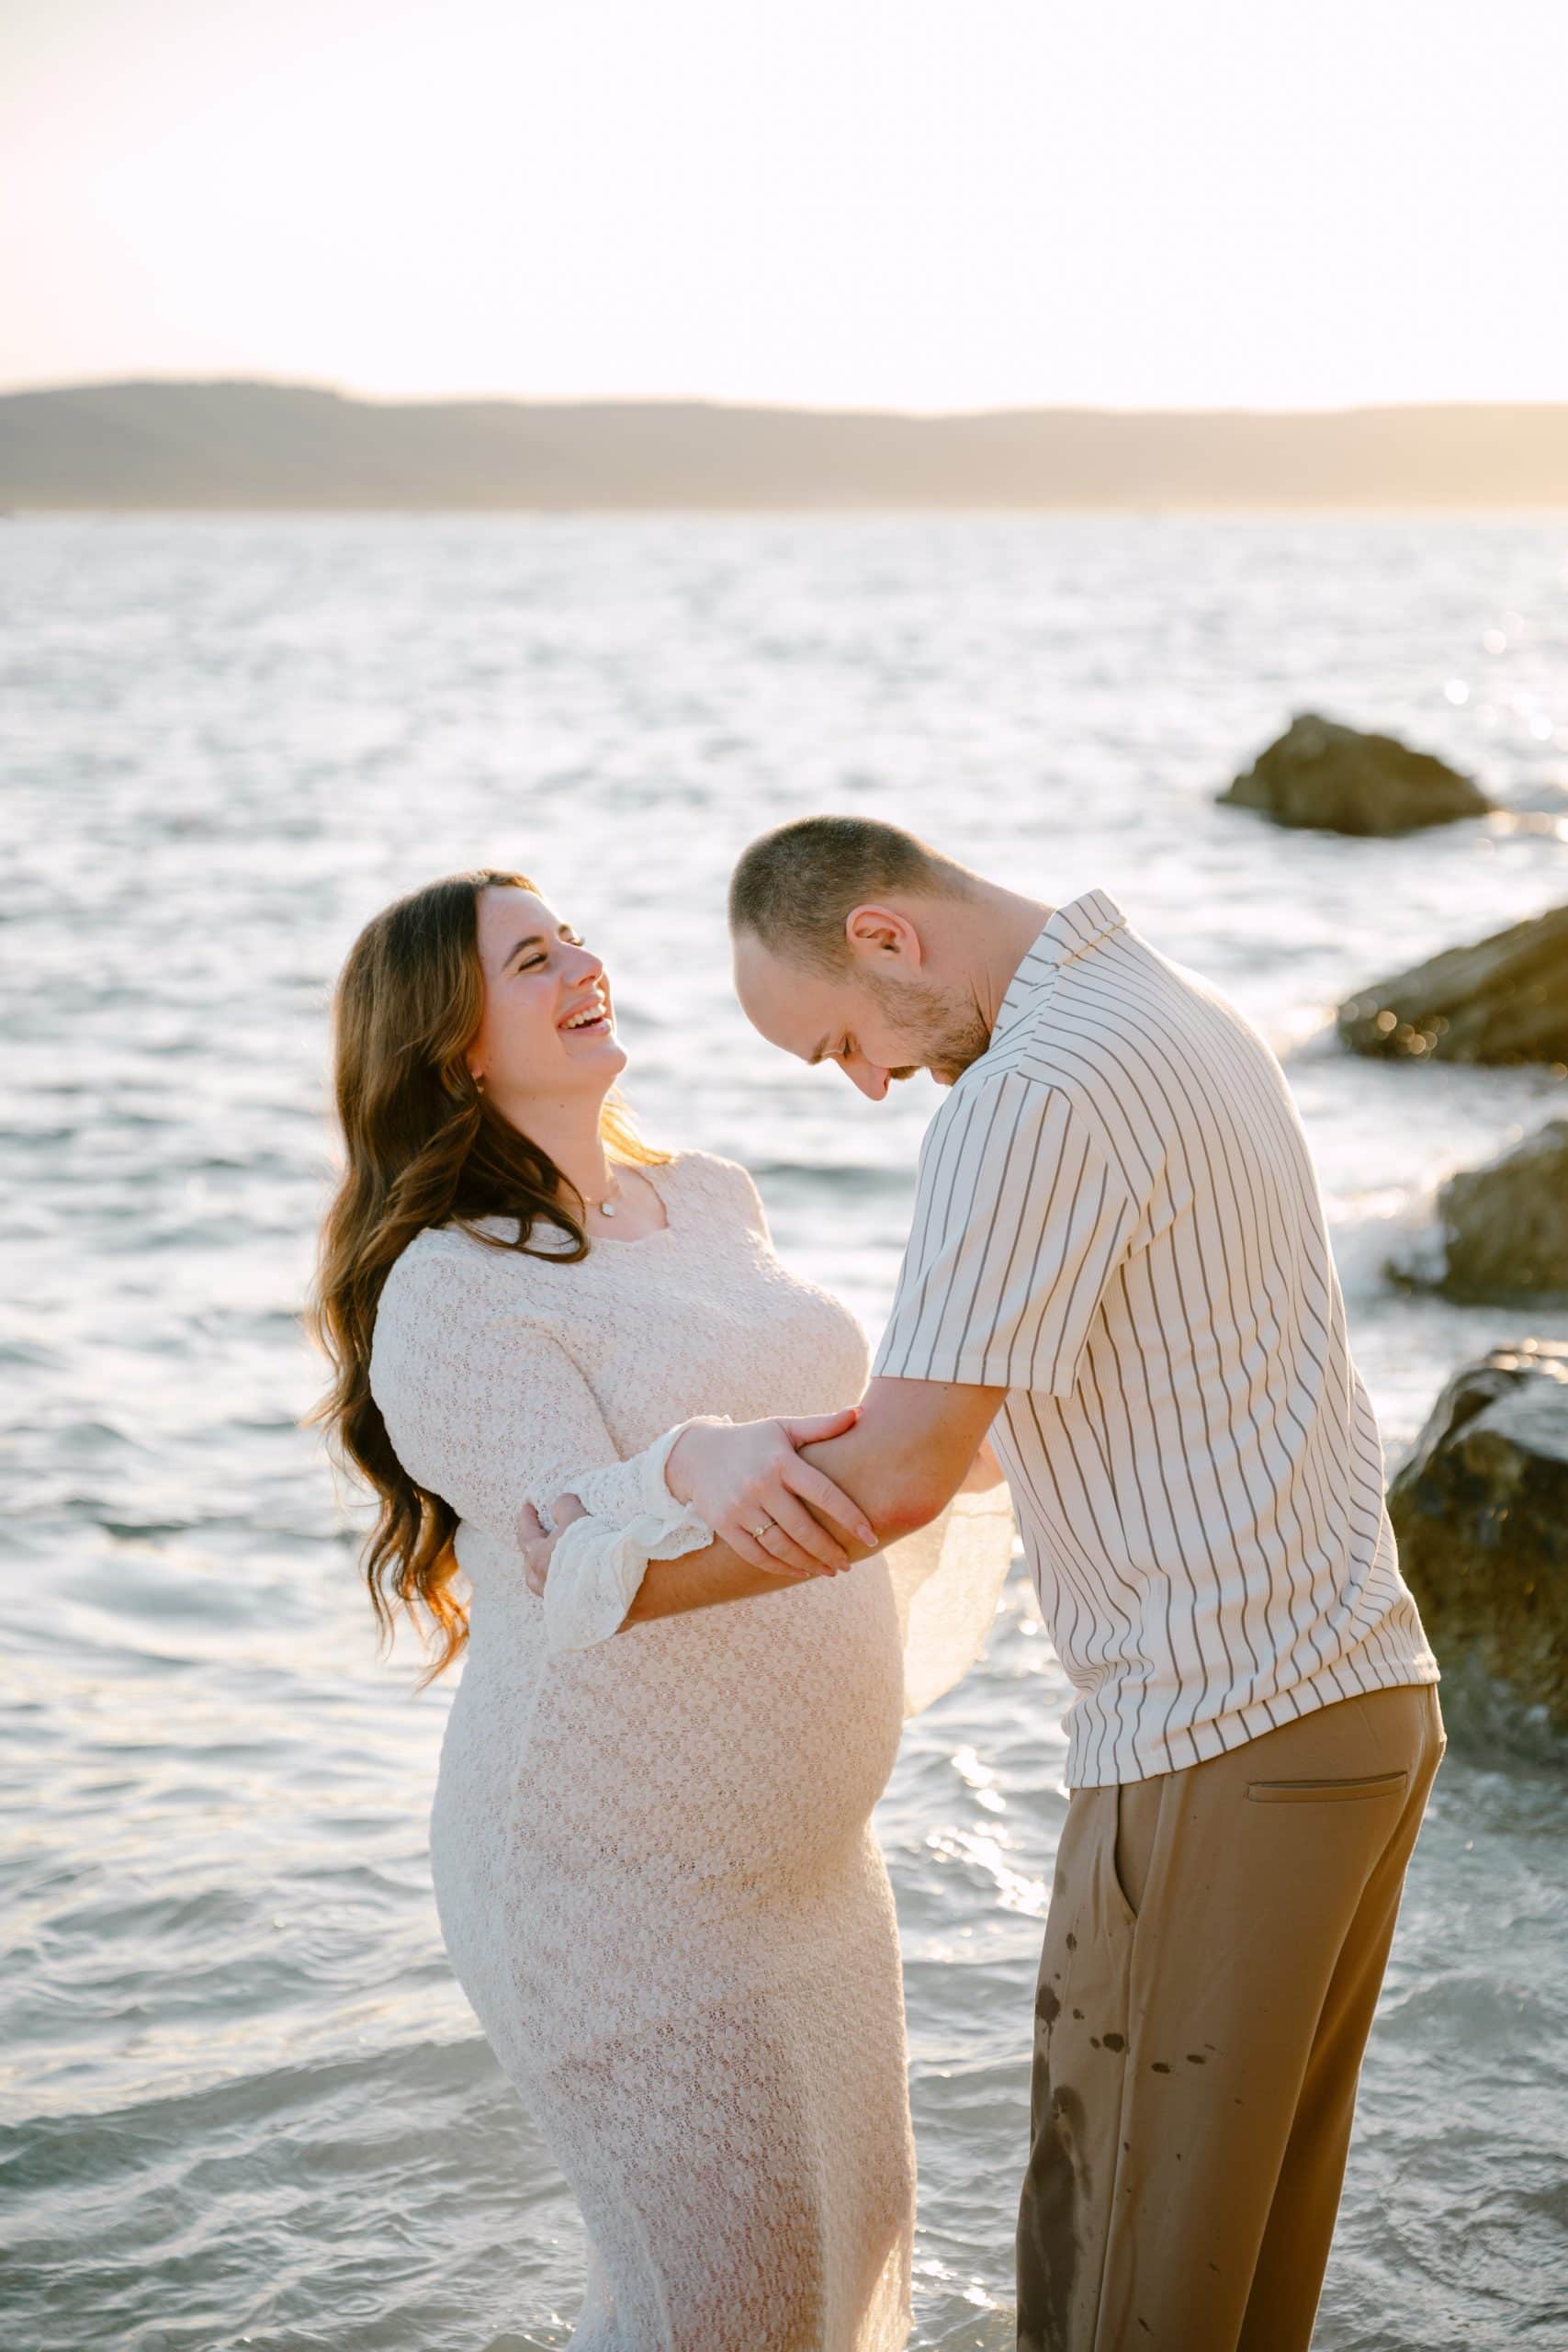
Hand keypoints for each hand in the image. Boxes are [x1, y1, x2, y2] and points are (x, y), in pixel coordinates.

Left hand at [518, 1491, 587, 1597]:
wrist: (611, 1584)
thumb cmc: (589, 1549)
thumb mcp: (575, 1517)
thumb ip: (564, 1506)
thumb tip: (560, 1504)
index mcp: (537, 1557)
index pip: (526, 1534)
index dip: (526, 1518)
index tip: (526, 1507)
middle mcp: (542, 1579)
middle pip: (531, 1561)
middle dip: (535, 1546)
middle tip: (540, 1535)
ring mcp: (555, 1595)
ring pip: (545, 1579)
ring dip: (549, 1567)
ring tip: (558, 1560)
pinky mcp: (572, 1606)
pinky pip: (562, 1590)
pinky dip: (566, 1580)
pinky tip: (577, 1577)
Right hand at [665, 1409, 877, 1578]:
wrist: (696, 1454)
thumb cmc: (752, 1441)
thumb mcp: (783, 1428)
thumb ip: (821, 1426)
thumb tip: (859, 1413)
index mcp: (781, 1461)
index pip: (824, 1493)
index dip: (849, 1517)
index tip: (870, 1536)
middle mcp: (760, 1485)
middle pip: (803, 1528)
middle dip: (829, 1551)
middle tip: (847, 1564)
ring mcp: (740, 1507)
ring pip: (781, 1546)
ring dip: (808, 1563)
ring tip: (829, 1571)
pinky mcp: (724, 1525)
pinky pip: (756, 1555)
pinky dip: (780, 1567)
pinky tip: (800, 1572)